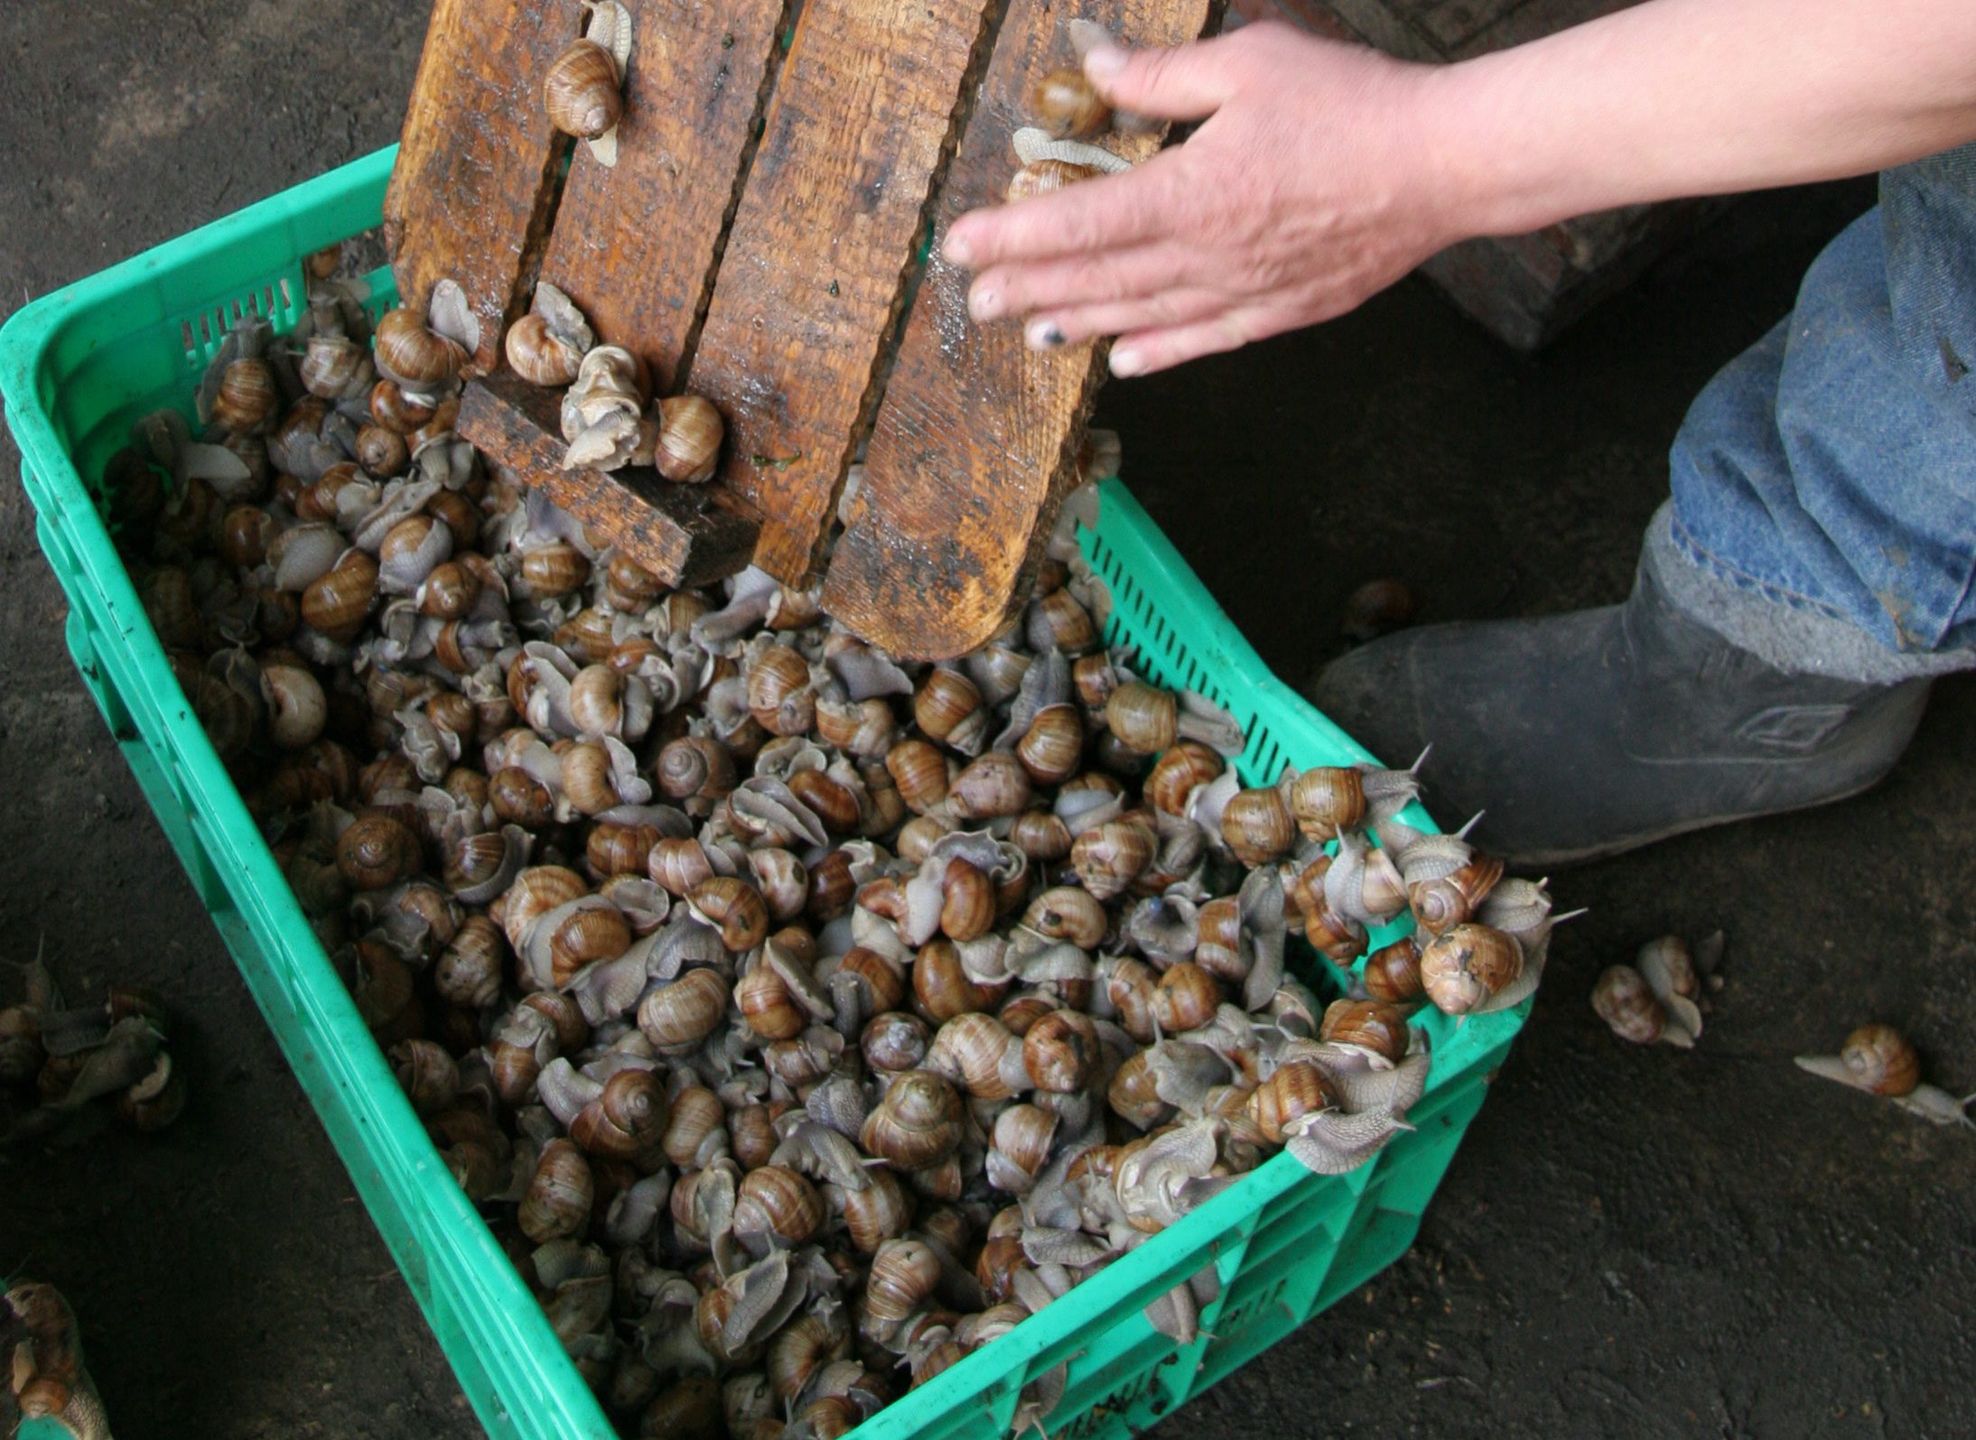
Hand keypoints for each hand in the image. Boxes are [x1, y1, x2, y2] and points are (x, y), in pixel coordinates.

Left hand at [943, 23, 1462, 374]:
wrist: (1443, 166)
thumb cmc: (1351, 105)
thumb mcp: (1250, 64)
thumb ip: (1163, 77)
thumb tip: (1096, 63)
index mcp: (1190, 193)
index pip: (1080, 222)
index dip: (1014, 236)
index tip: (962, 244)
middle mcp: (1205, 256)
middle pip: (1098, 280)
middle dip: (1029, 289)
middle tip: (975, 300)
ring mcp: (1241, 293)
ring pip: (1141, 316)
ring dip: (1079, 325)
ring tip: (1029, 332)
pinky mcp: (1278, 311)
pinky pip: (1203, 340)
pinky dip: (1158, 352)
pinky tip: (1122, 361)